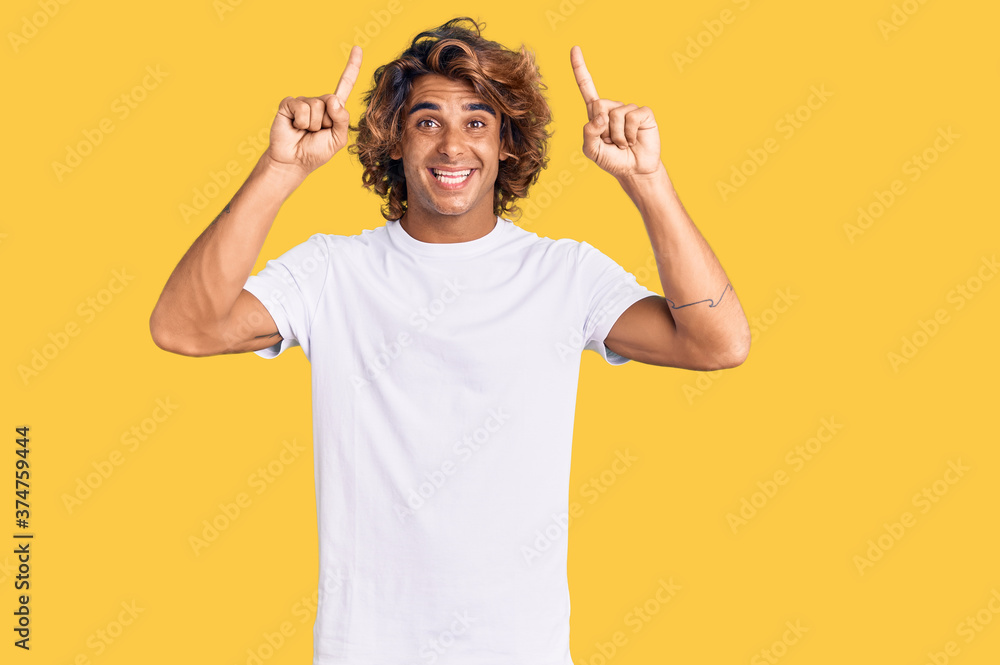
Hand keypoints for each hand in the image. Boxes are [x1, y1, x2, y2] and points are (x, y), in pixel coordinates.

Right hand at [265, 45, 362, 177]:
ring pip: (317, 106)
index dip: (352, 67)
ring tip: (306, 131)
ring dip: (313, 125)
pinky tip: (295, 127)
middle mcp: (320, 102)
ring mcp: (303, 102)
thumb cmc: (316, 151)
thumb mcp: (338, 139)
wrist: (294, 162)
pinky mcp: (289, 104)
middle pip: (331, 100)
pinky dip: (301, 122)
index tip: (358, 48)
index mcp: (334, 109)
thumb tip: (334, 100)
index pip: (345, 84)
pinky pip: (301, 108)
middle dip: (327, 121)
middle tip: (317, 132)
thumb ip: (342, 120)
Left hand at [571, 45, 661, 179]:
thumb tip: (600, 116)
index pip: (587, 88)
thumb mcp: (592, 151)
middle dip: (602, 129)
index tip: (574, 49)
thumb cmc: (612, 160)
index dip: (580, 69)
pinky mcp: (644, 113)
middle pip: (599, 105)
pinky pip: (632, 117)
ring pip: (615, 115)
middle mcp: (613, 107)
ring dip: (617, 136)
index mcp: (597, 113)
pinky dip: (630, 133)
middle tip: (611, 142)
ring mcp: (629, 109)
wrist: (634, 171)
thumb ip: (589, 134)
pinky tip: (633, 140)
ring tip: (623, 144)